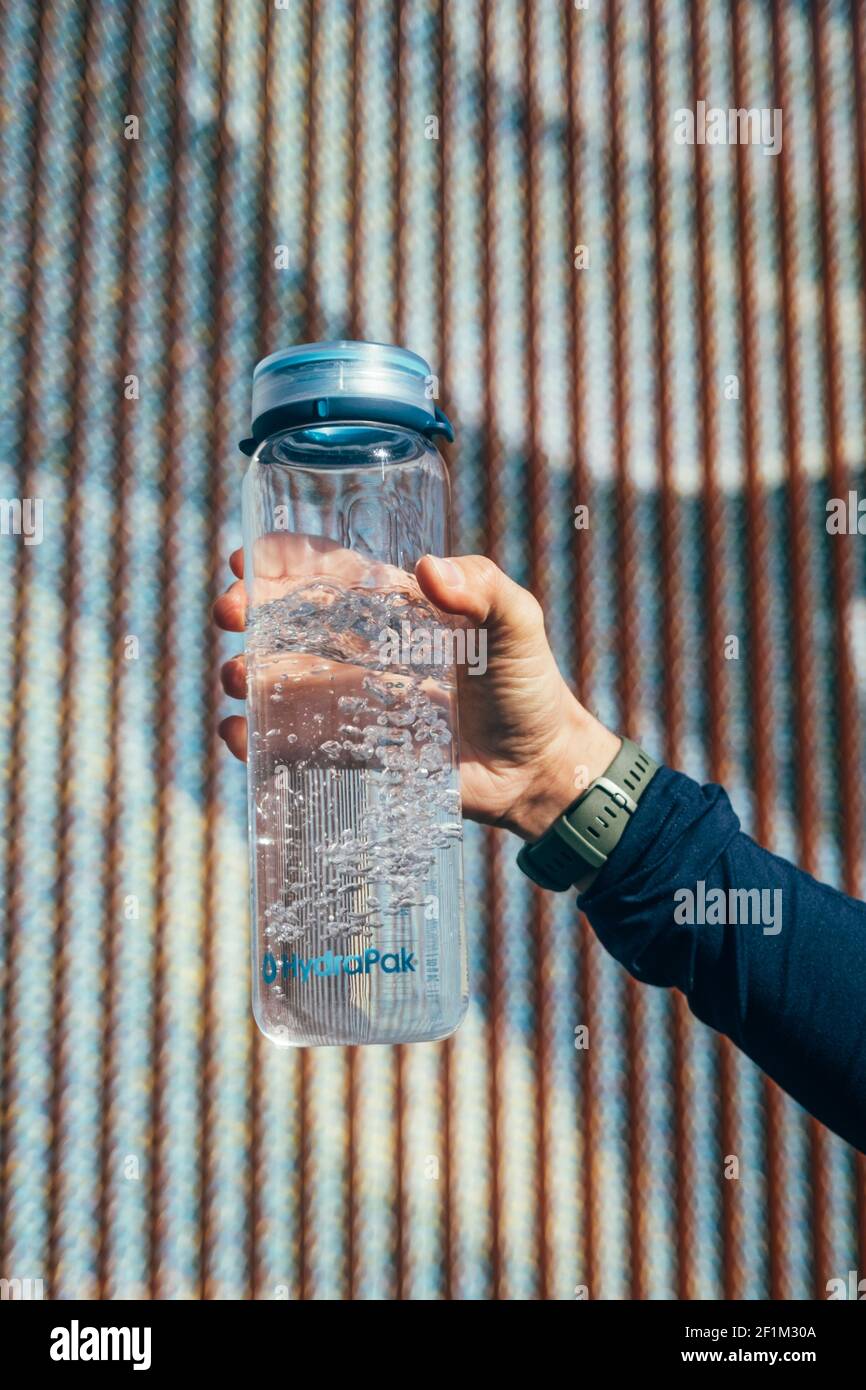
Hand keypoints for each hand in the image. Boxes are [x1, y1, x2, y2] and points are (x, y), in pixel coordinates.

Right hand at [213, 547, 619, 840]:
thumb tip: (428, 569)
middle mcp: (368, 652)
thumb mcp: (519, 622)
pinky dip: (261, 739)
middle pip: (293, 624)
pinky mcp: (358, 753)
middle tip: (229, 613)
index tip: (246, 556)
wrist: (540, 769)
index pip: (331, 574)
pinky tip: (240, 733)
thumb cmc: (532, 686)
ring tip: (237, 676)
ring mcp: (358, 704)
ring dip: (249, 675)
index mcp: (398, 610)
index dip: (285, 562)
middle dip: (252, 613)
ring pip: (286, 683)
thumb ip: (484, 588)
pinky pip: (299, 743)